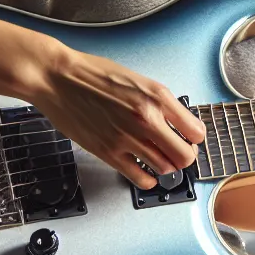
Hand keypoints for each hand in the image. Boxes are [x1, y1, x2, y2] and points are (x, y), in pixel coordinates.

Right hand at [21, 45, 205, 189]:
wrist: (57, 78)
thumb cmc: (92, 75)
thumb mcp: (138, 80)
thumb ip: (160, 102)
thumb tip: (180, 123)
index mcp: (157, 97)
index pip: (196, 131)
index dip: (194, 137)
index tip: (188, 137)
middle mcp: (146, 119)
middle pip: (185, 156)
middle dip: (184, 155)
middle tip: (177, 151)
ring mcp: (127, 139)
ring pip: (165, 169)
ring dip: (166, 166)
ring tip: (159, 158)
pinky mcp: (108, 153)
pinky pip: (141, 178)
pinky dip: (148, 178)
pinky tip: (143, 169)